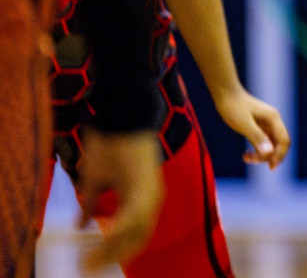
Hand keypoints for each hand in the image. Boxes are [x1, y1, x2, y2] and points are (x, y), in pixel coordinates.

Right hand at [75, 129, 163, 273]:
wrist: (122, 118)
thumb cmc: (110, 145)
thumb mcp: (96, 180)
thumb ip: (92, 203)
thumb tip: (81, 225)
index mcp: (141, 198)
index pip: (132, 233)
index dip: (113, 249)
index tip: (91, 260)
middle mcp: (151, 199)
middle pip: (136, 239)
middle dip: (111, 255)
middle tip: (87, 266)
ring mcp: (150, 195)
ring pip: (136, 234)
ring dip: (112, 249)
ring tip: (89, 260)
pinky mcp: (144, 188)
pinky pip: (133, 219)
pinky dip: (118, 233)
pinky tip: (102, 241)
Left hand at [215, 86, 290, 168]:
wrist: (225, 94)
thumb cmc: (233, 107)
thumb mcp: (243, 124)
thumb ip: (257, 138)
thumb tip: (269, 153)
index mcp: (273, 119)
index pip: (284, 140)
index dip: (280, 155)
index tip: (271, 168)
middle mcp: (273, 121)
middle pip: (280, 144)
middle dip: (270, 156)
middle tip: (253, 161)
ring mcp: (266, 124)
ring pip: (271, 144)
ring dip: (262, 155)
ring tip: (246, 158)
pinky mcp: (259, 126)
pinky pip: (263, 142)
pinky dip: (257, 150)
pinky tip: (246, 154)